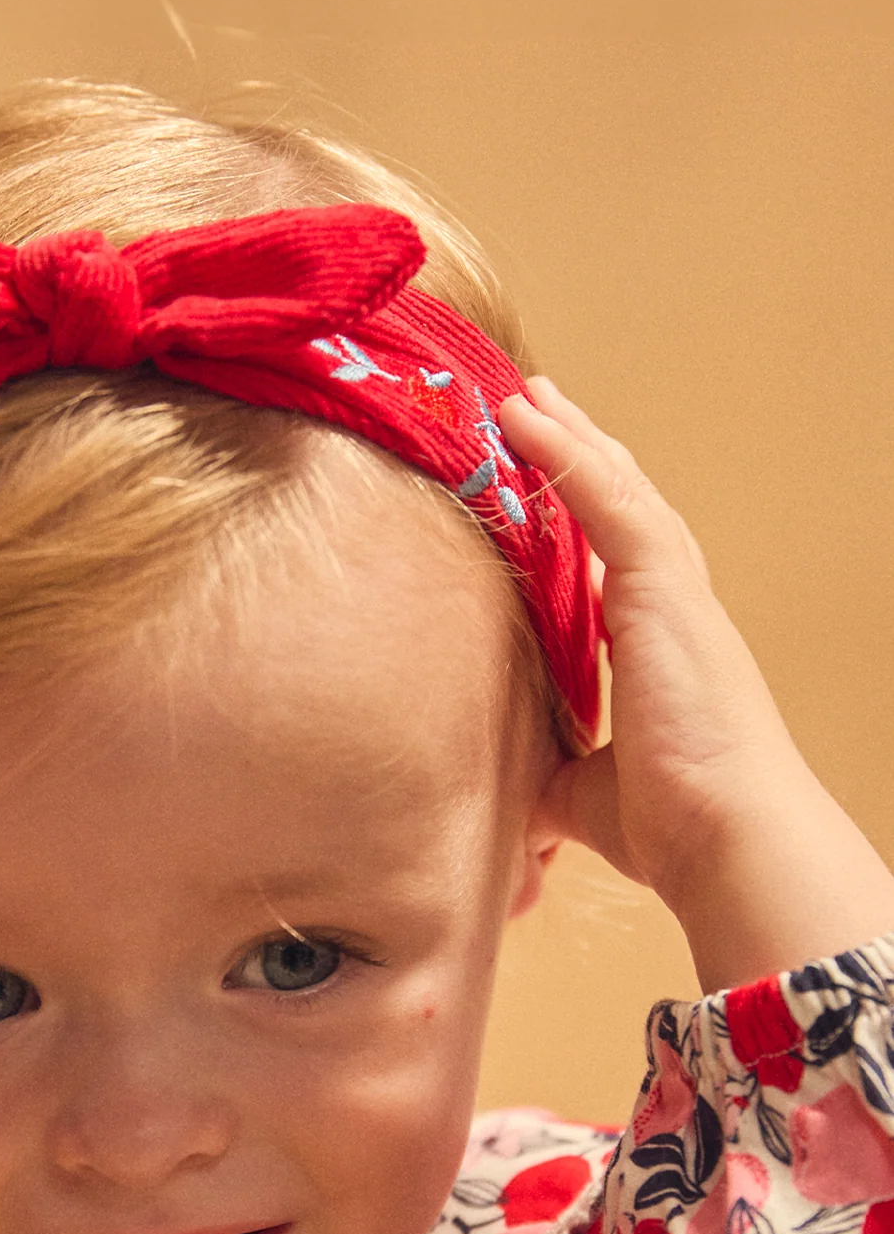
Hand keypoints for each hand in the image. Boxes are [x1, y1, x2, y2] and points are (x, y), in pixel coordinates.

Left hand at [500, 379, 893, 992]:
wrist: (727, 839)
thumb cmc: (676, 829)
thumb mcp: (584, 795)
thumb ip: (548, 772)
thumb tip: (505, 787)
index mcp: (659, 651)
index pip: (614, 562)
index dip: (580, 517)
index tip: (543, 483)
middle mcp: (672, 611)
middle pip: (621, 509)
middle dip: (580, 456)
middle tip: (536, 407)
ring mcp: (673, 595)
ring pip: (615, 491)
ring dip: (569, 439)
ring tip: (526, 394)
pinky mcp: (663, 590)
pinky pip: (606, 502)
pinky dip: (565, 456)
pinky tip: (526, 417)